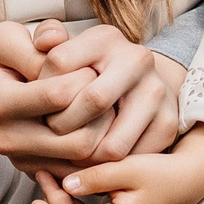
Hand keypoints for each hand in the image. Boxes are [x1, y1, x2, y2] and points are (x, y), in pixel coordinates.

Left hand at [30, 125, 203, 203]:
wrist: (193, 179)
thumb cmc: (165, 172)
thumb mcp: (130, 168)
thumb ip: (96, 177)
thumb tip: (66, 183)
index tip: (35, 199)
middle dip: (54, 200)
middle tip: (40, 172)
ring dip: (65, 200)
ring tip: (50, 174)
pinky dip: (78, 201)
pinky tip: (70, 182)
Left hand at [33, 22, 184, 163]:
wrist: (139, 83)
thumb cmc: (89, 70)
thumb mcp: (68, 48)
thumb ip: (47, 37)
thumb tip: (45, 41)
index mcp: (106, 38)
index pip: (60, 62)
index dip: (40, 88)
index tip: (37, 100)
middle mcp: (138, 59)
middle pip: (93, 100)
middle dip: (63, 124)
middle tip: (51, 132)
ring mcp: (156, 92)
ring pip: (113, 142)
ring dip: (85, 155)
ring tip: (69, 151)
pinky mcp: (167, 123)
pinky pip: (130, 159)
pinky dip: (109, 166)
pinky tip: (91, 159)